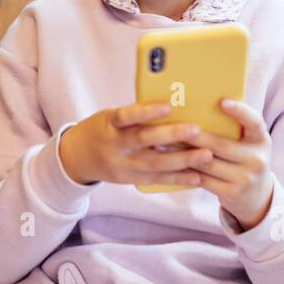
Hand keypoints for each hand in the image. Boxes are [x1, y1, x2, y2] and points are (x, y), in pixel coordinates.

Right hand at [59, 102, 213, 188]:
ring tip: (206, 155)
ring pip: (154, 164)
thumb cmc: (103, 128)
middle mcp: (115, 146)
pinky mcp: (130, 180)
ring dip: (182, 160)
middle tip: (196, 129)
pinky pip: (156, 180)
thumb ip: (136, 114)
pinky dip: (177, 178)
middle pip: (144, 140)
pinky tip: (196, 176)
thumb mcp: (111, 116)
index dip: (146, 111)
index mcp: (109, 124)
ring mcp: (123, 165)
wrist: (77, 157)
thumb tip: (173, 104)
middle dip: (171, 135)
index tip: (168, 105)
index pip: (127, 116)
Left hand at [182, 98, 275, 230]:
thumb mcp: (248, 143)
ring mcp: (246, 178)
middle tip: (172, 125)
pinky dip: (185, 170)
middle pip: (221, 145)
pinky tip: (170, 163)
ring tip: (163, 143)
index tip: (223, 101)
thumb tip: (200, 105)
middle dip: (194, 136)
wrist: (255, 195)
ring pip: (207, 162)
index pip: (255, 122)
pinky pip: (203, 179)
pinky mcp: (232, 193)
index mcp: (261, 140)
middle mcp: (257, 159)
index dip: (240, 111)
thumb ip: (233, 127)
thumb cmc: (244, 158)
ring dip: (183, 153)